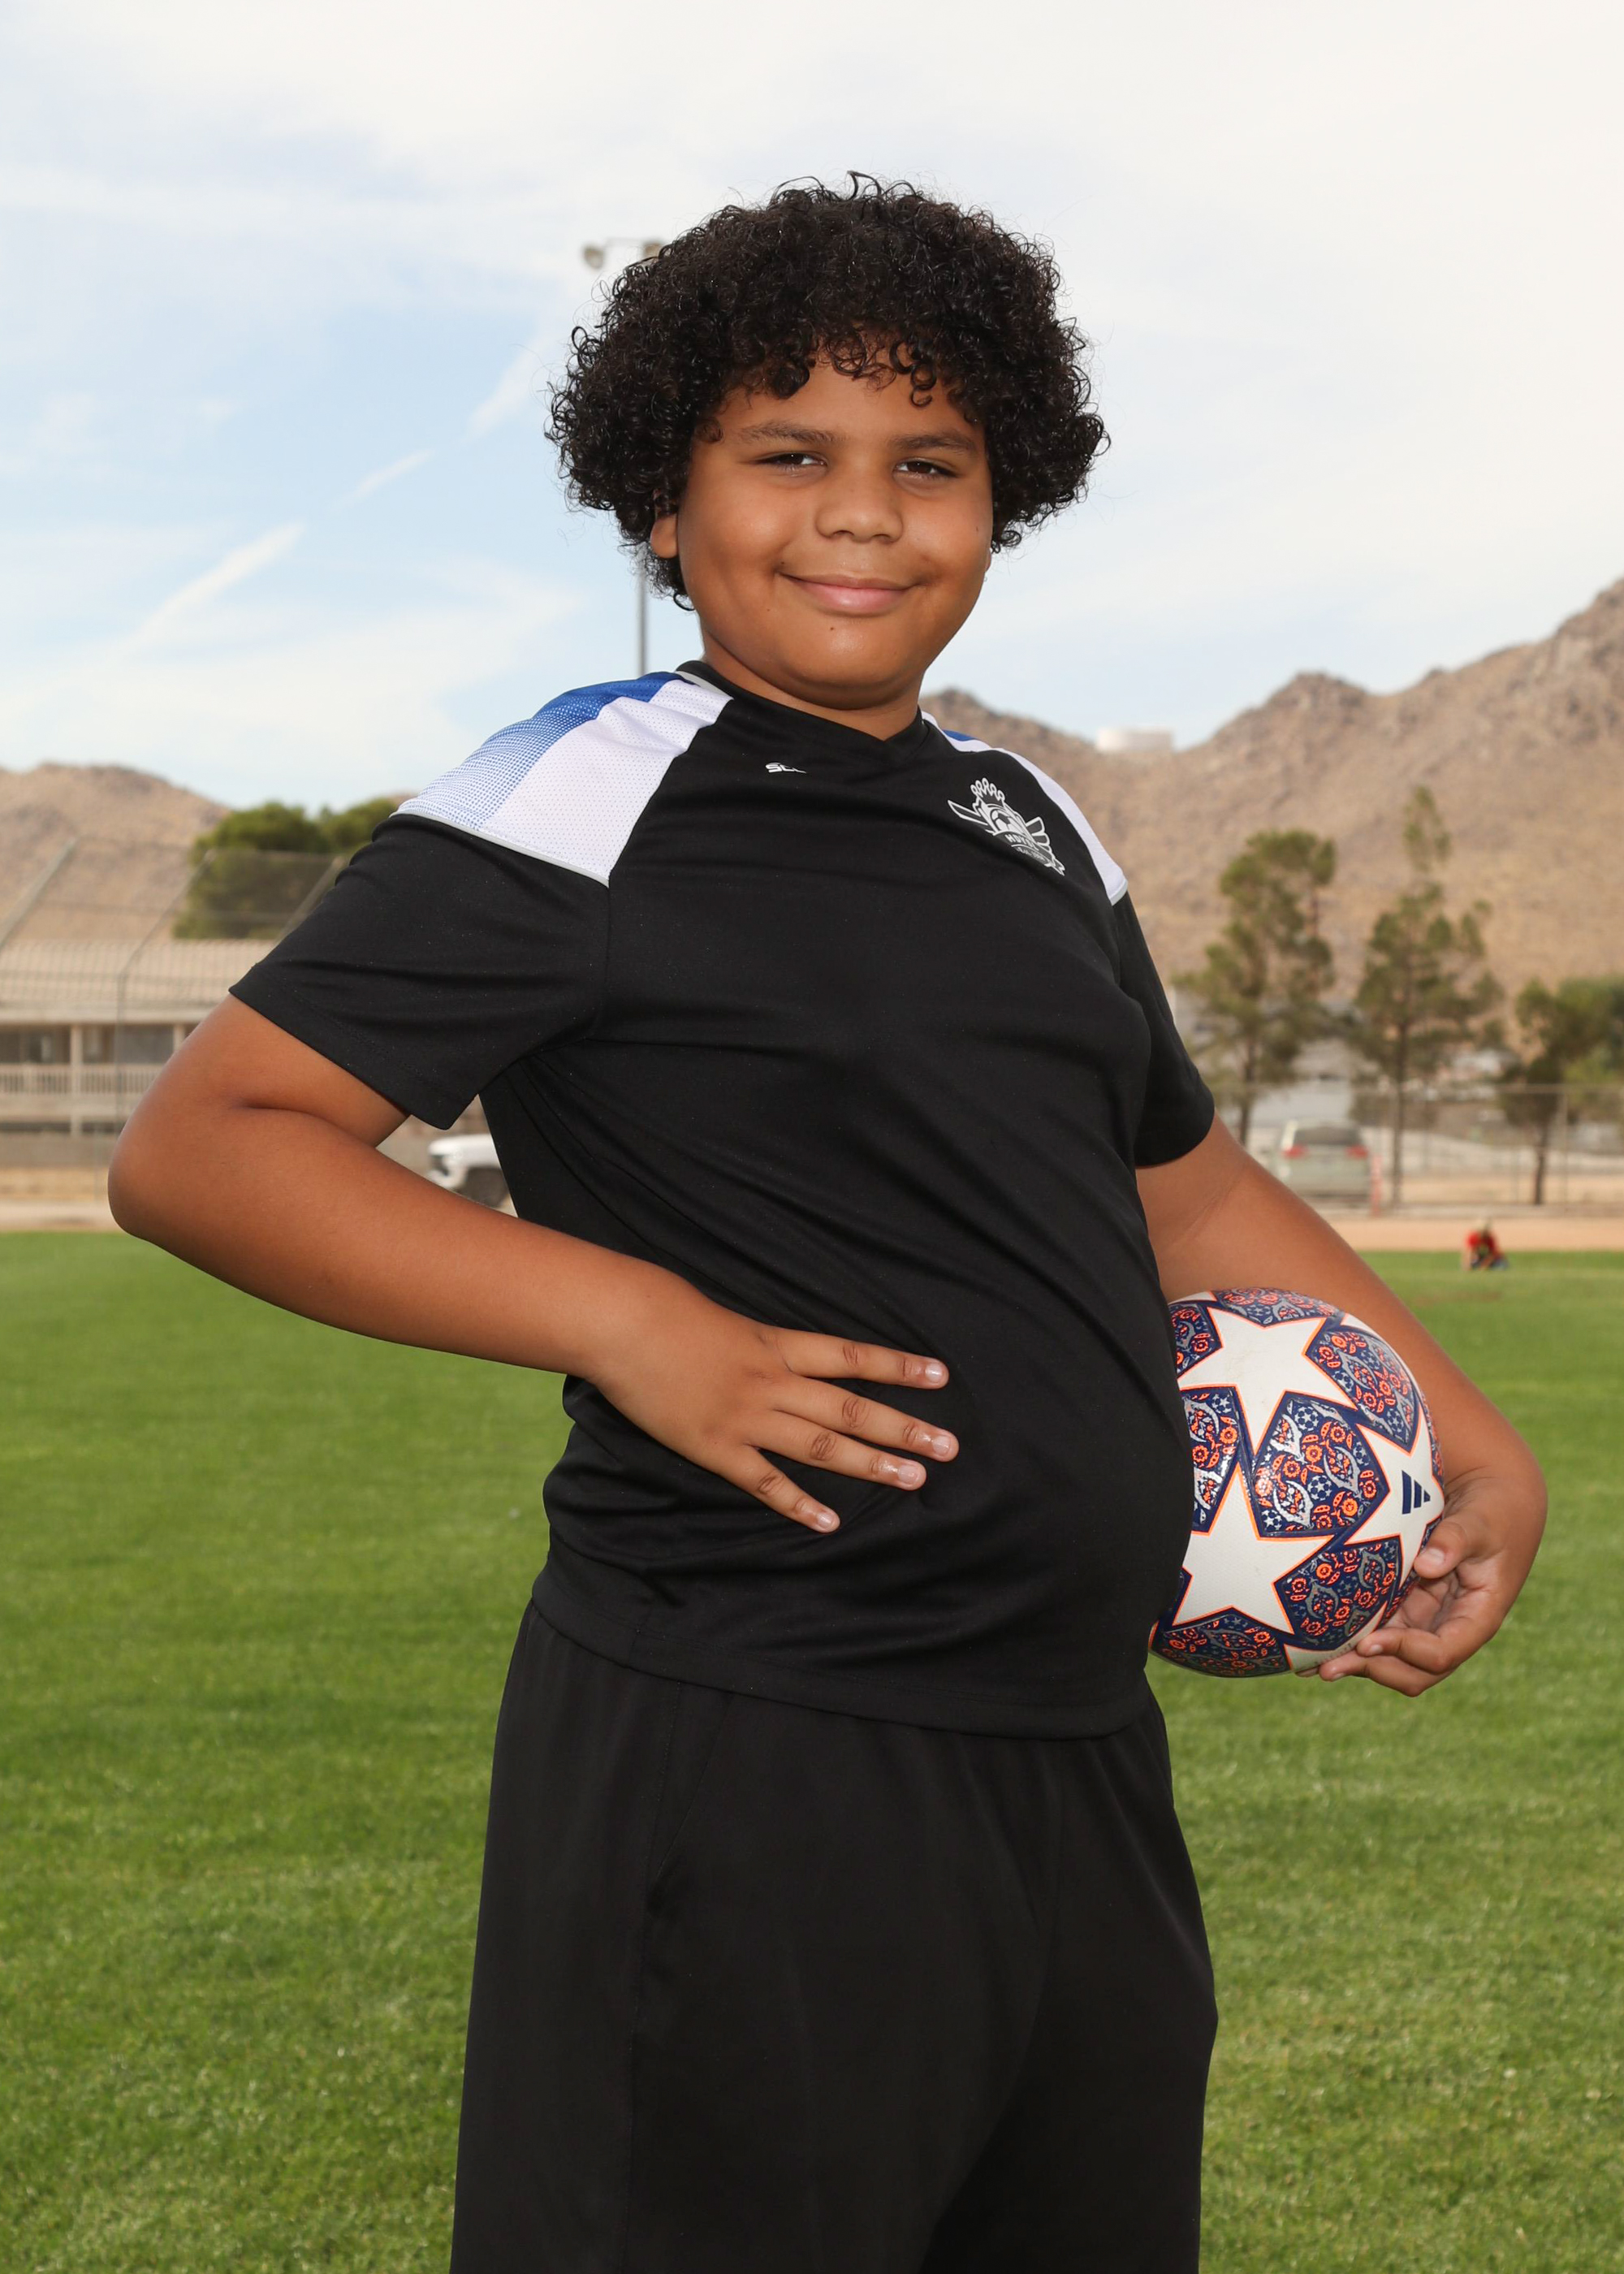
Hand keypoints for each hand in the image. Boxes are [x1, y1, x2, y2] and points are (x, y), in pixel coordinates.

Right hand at [584, 1274, 956, 1532]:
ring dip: (870, 1465)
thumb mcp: (729, 1319)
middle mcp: (774, 1383)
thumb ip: (762, 1344)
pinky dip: (799, 1504)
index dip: (898, 1367)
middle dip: (904, 1428)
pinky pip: (765, 1482)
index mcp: (778, 1345)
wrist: (624, 1324)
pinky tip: (829, 1522)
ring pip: (821, 1446)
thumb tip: (786, 1358)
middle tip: (949, 1447)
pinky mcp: (716, 1449)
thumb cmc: (668, 1311)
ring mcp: (747, 1418)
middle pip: (851, 1408)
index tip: (941, 1376)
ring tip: (913, 1479)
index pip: (853, 1357)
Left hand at [1315, 1458, 1545, 1693]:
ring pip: (1392, 1657)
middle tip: (1330, 1667)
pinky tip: (1313, 1648)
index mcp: (1477, 1617)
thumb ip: (1456, 1540)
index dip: (1405, 1651)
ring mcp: (1426, 1620)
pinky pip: (1379, 1632)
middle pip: (1414, 1669)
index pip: (1443, 1652)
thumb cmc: (1491, 1512)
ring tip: (1311, 1666)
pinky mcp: (1407, 1607)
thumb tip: (1427, 1565)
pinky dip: (1351, 1641)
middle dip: (1374, 1669)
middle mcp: (1451, 1627)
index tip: (1369, 1641)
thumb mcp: (1480, 1522)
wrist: (1491, 1502)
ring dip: (1356, 1663)